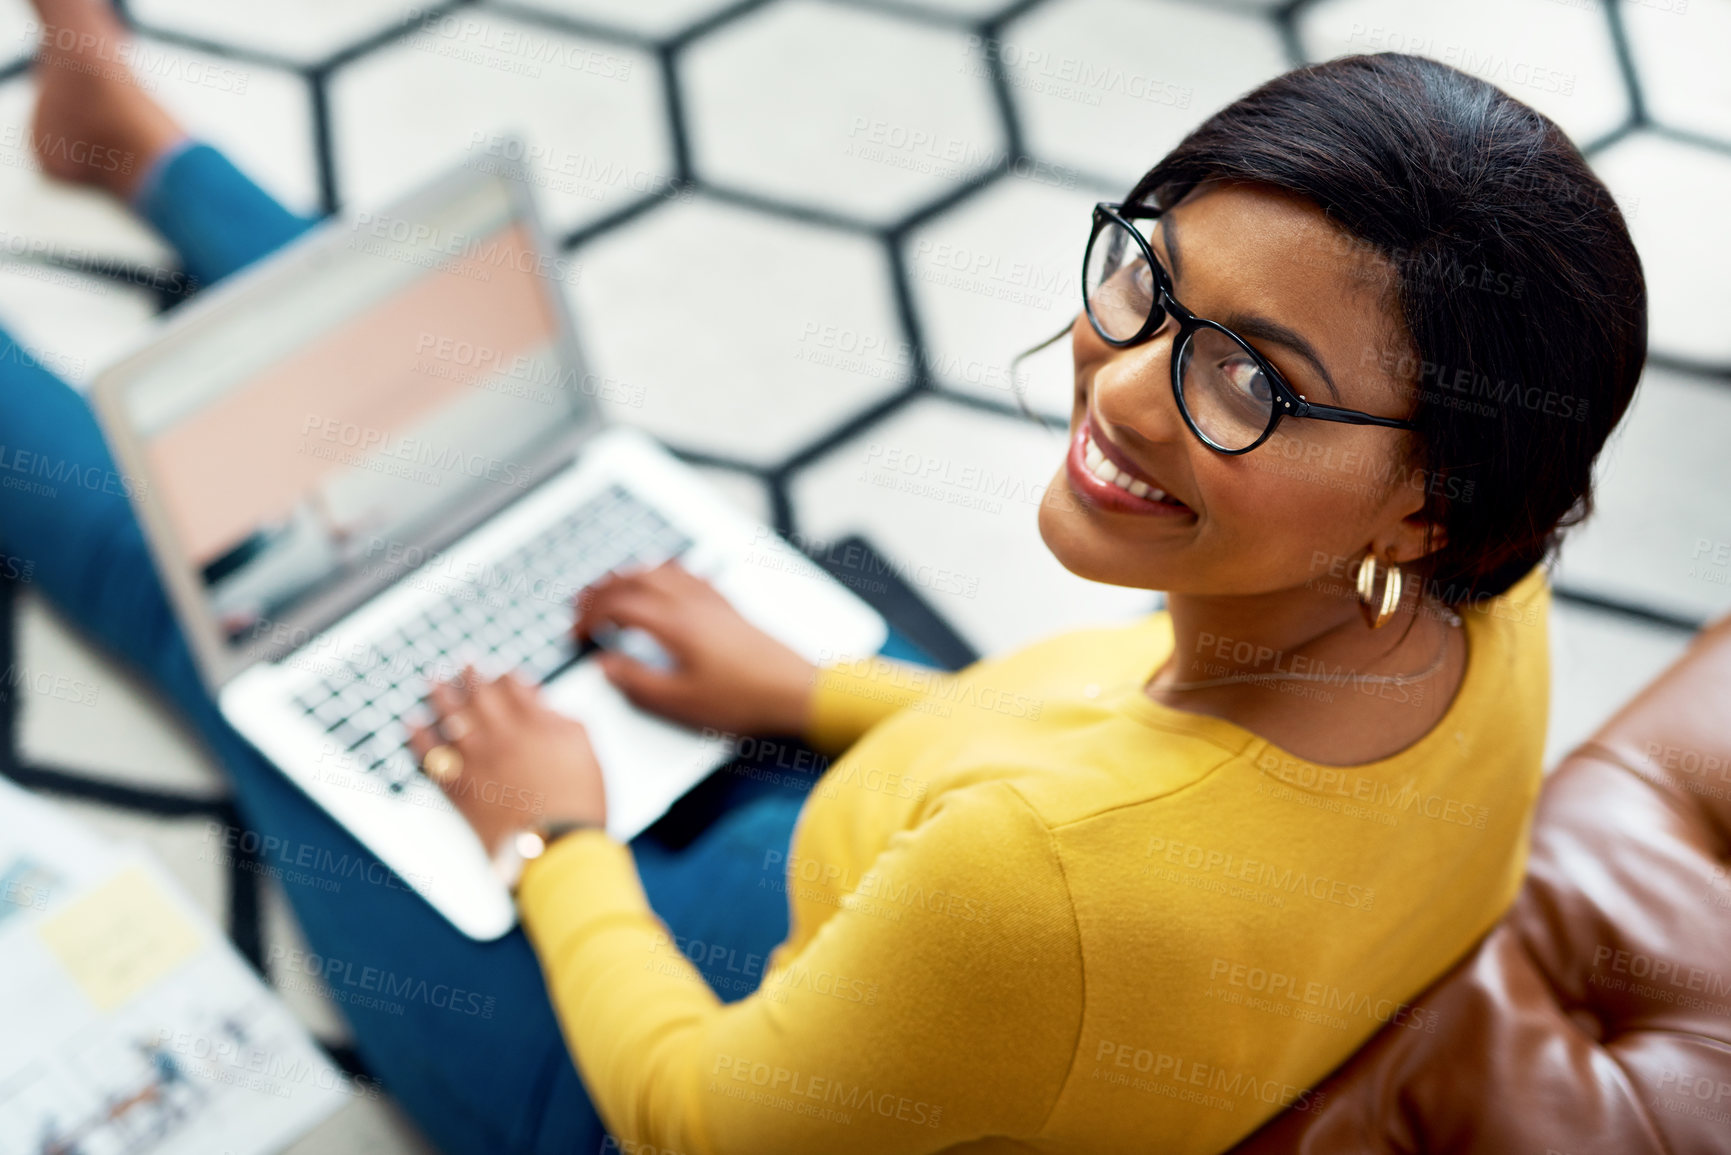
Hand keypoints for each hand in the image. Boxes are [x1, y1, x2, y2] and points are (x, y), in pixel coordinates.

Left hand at [408, 667, 605, 853]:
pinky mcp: (459, 787)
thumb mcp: (583, 747)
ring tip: (429, 680)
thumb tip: (539, 702)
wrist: (556, 845)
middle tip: (459, 664)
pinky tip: (412, 725)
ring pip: (448, 717)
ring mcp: (475, 760)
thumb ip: (559, 718)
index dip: (502, 675)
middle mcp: (499, 734)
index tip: (497, 671)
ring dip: (437, 694)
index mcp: (532, 721)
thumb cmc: (577, 800)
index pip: (511, 685)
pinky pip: (430, 756)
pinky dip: (418, 738)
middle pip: (476, 694)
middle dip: (467, 675)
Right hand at [575, 560, 816, 736]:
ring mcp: (711, 601)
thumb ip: (637, 682)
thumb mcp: (680, 702)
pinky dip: (664, 571)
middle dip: (601, 588)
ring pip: (661, 571)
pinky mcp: (727, 606)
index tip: (577, 632)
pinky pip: (688, 574)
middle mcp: (690, 603)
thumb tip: (606, 665)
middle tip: (580, 602)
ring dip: (629, 575)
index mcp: (673, 624)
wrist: (794, 691)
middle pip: (635, 580)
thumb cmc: (743, 699)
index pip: (618, 606)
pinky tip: (664, 578)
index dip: (590, 616)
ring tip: (611, 586)